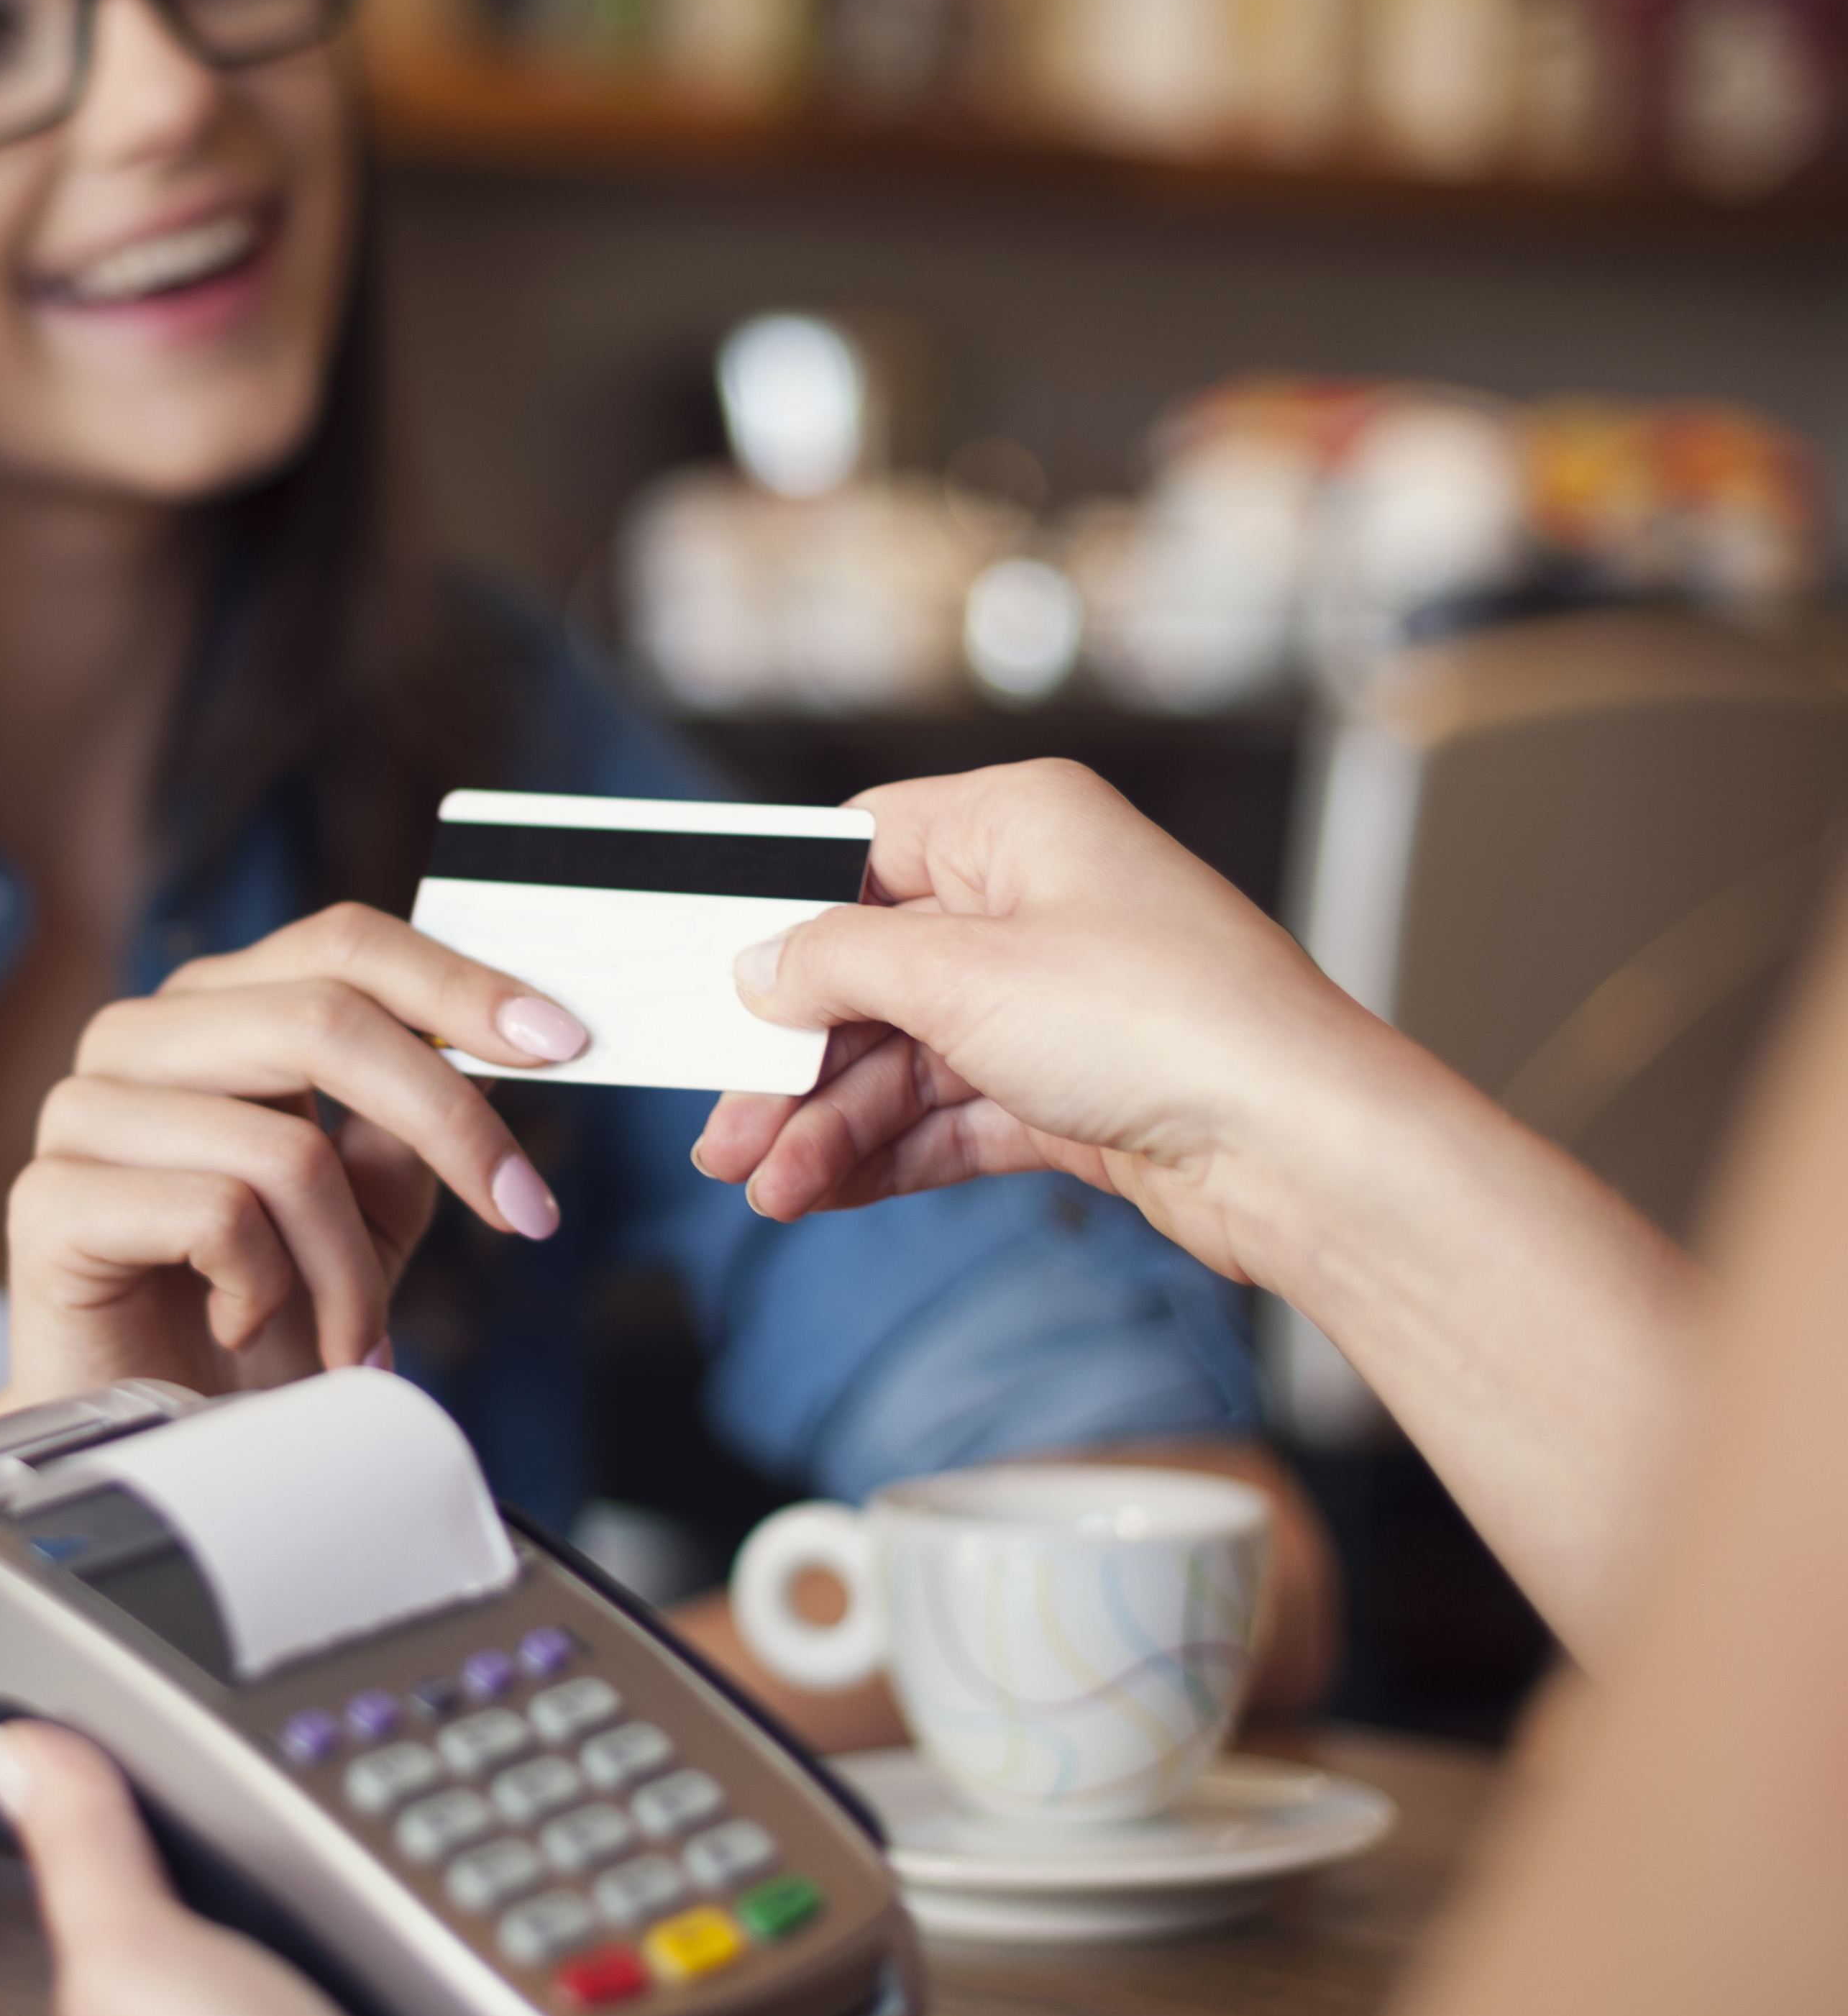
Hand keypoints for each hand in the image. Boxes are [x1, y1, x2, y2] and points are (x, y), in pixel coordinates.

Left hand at [0, 1721, 618, 2015]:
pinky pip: (515, 1958)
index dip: (211, 1767)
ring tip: (496, 1762)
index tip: (250, 1674)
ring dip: (468, 1846)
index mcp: (185, 1988)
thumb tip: (8, 1747)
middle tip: (408, 1704)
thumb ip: (85, 1856)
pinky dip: (540, 1921)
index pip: (187, 1841)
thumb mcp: (140, 1970)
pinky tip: (553, 1879)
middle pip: (322, 1859)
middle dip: (369, 1788)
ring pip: (429, 1897)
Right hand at [2, 904, 583, 1403]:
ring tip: (358, 1335)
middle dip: (450, 1122)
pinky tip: (244, 1327)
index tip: (564, 1041)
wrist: (158, 1439)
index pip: (342, 946)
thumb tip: (501, 1046)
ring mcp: (84, 1111)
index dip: (458, 984)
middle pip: (323, 1018)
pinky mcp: (49, 1199)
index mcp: (216, 1012)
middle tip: (526, 1210)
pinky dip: (267, 1293)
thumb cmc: (253, 1319)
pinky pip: (215, 1215)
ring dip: (353, 1267)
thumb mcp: (367, 1211)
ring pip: (284, 1147)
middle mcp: (141, 1038)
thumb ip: (409, 1125)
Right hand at [694, 761, 1391, 1290]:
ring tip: (771, 1189)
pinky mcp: (1075, 1089)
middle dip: (793, 1060)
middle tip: (725, 1133)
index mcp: (1019, 822)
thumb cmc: (1168, 1023)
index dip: (781, 924)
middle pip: (873, 973)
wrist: (1303, 1151)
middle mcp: (1038, 901)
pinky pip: (952, 1114)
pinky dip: (888, 1153)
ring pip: (906, 1057)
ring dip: (831, 1125)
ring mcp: (1058, 1000)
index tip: (711, 988)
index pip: (861, 851)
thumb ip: (838, 965)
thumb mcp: (964, 975)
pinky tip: (827, 1192)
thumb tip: (760, 965)